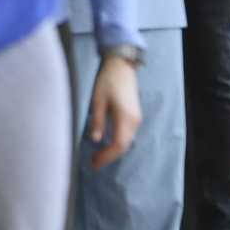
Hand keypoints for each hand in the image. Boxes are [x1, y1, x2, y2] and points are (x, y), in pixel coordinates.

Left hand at [85, 55, 142, 169]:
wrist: (122, 66)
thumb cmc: (107, 80)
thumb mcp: (98, 100)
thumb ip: (98, 121)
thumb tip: (95, 140)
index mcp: (125, 117)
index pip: (118, 145)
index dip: (106, 157)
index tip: (94, 163)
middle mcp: (134, 121)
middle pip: (124, 146)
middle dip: (109, 157)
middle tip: (93, 163)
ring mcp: (136, 118)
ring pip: (127, 142)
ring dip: (113, 151)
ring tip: (98, 156)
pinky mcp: (135, 115)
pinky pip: (128, 135)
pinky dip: (118, 143)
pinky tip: (107, 145)